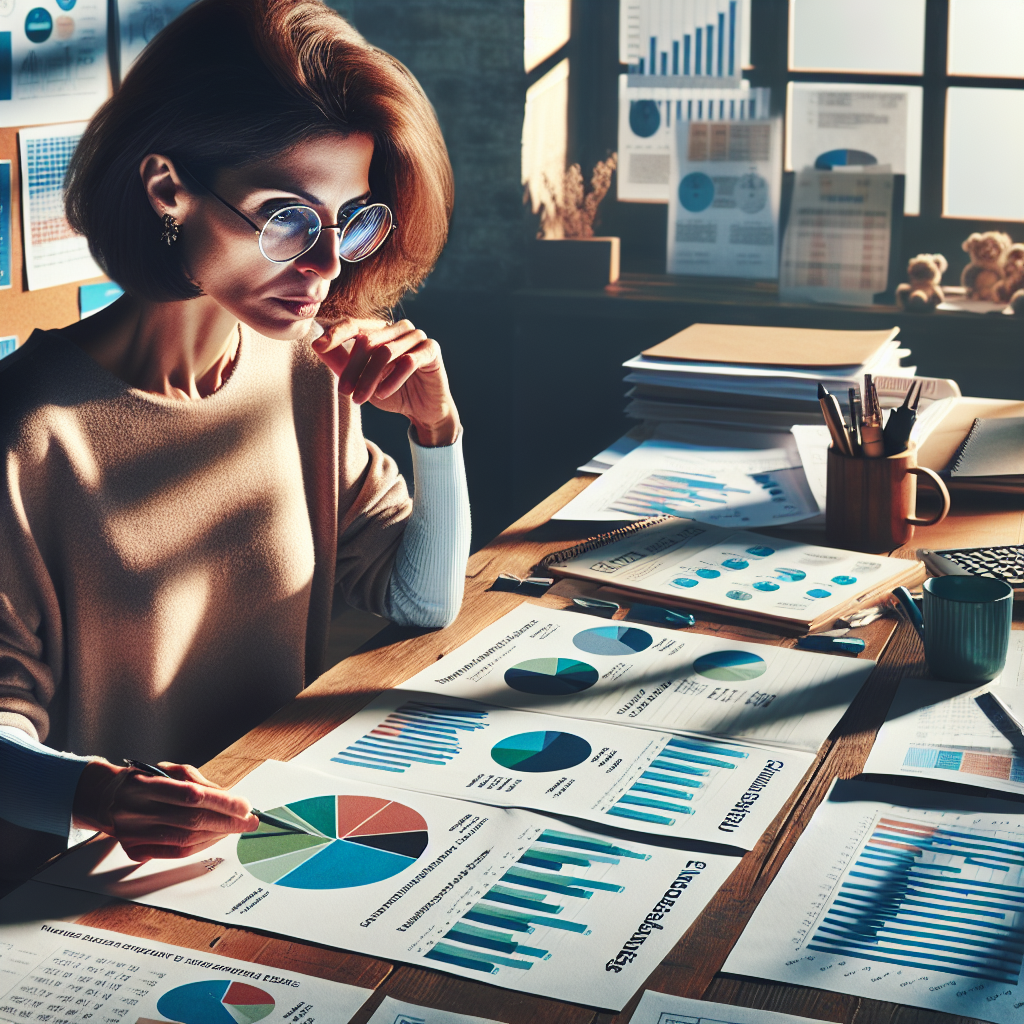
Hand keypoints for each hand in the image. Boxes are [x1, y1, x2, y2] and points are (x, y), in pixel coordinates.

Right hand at [72, 760, 257, 861]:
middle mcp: (135, 810)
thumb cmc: (144, 780)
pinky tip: (215, 838)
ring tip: (236, 828)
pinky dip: (200, 846)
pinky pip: (174, 852)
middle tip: (249, 820)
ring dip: (217, 835)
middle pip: (190, 820)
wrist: (105, 799)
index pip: (190, 795)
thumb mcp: (170, 770)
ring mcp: (133, 833)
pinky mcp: (134, 850)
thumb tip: (231, 799)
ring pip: (184, 840)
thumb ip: (199, 783)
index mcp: (144, 784)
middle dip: (226, 821)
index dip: (221, 802)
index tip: (245, 806)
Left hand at [311, 318, 460, 446]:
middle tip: (344, 391)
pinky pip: (409, 361)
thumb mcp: (361, 380)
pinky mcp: (432, 350)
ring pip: (386, 351)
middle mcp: (398, 328)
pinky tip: (382, 394)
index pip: (354, 324)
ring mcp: (417, 336)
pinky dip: (393, 379)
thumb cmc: (392, 392)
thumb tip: (316, 345)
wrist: (423, 411)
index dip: (335, 334)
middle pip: (368, 340)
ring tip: (360, 399)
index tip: (318, 346)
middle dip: (353, 368)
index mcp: (380, 330)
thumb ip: (341, 363)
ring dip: (370, 378)